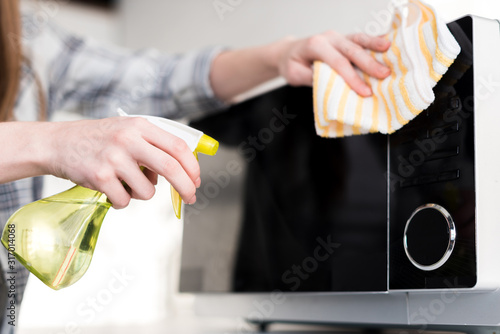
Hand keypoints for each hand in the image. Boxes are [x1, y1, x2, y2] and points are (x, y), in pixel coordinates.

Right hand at [45, 117, 199, 208]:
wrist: (57, 143)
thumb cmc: (98, 139)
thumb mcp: (127, 131)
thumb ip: (153, 146)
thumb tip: (181, 173)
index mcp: (140, 126)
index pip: (177, 146)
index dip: (192, 166)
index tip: (197, 180)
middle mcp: (128, 139)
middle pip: (170, 167)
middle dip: (185, 187)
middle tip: (191, 197)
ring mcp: (113, 158)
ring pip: (147, 191)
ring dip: (141, 193)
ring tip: (124, 182)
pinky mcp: (99, 176)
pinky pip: (124, 201)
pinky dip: (121, 200)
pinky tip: (109, 188)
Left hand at [274, 32, 391, 95]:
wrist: (288, 52)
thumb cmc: (292, 65)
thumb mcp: (295, 75)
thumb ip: (312, 78)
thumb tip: (332, 84)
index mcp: (315, 45)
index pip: (337, 63)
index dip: (352, 78)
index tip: (364, 91)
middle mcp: (328, 38)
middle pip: (351, 50)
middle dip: (369, 63)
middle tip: (384, 75)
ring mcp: (337, 37)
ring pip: (358, 39)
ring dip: (375, 45)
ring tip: (390, 50)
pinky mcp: (344, 39)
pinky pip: (360, 39)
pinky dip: (374, 41)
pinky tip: (388, 44)